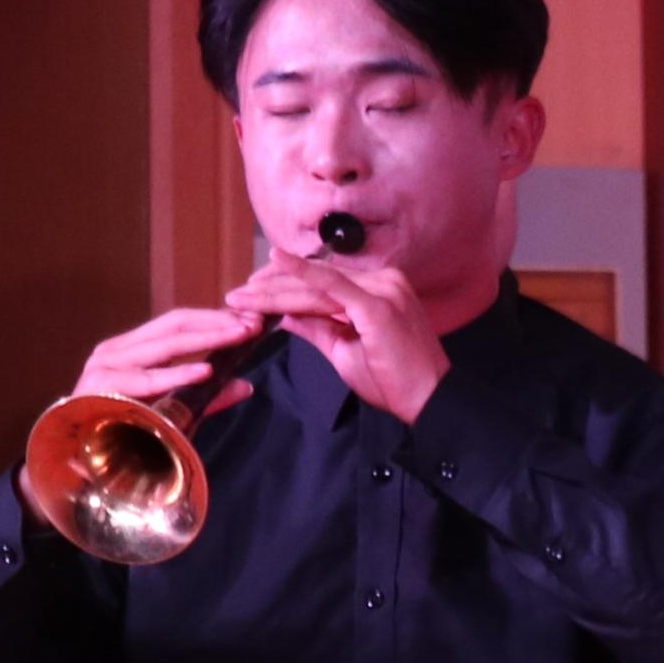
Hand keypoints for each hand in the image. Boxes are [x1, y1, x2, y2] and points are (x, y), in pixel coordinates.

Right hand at [70, 305, 265, 421]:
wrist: (82, 464)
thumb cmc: (126, 434)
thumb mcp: (175, 412)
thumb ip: (208, 399)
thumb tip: (247, 385)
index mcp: (131, 349)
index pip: (178, 322)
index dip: (215, 318)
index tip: (252, 318)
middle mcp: (116, 350)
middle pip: (174, 324)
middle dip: (217, 322)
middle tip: (254, 323)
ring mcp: (105, 365)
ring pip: (164, 344)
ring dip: (207, 339)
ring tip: (239, 337)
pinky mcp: (100, 386)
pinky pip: (147, 379)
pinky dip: (177, 374)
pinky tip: (205, 371)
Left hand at [230, 250, 448, 422]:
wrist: (428, 401)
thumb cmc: (393, 380)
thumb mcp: (344, 349)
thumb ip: (317, 327)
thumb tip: (285, 314)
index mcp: (381, 290)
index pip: (325, 281)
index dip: (286, 285)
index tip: (253, 293)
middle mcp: (386, 281)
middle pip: (317, 279)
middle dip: (272, 287)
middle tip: (235, 295)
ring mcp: (384, 290)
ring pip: (316, 285)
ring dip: (274, 290)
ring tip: (240, 297)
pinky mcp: (377, 304)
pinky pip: (331, 285)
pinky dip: (301, 273)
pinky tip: (275, 261)